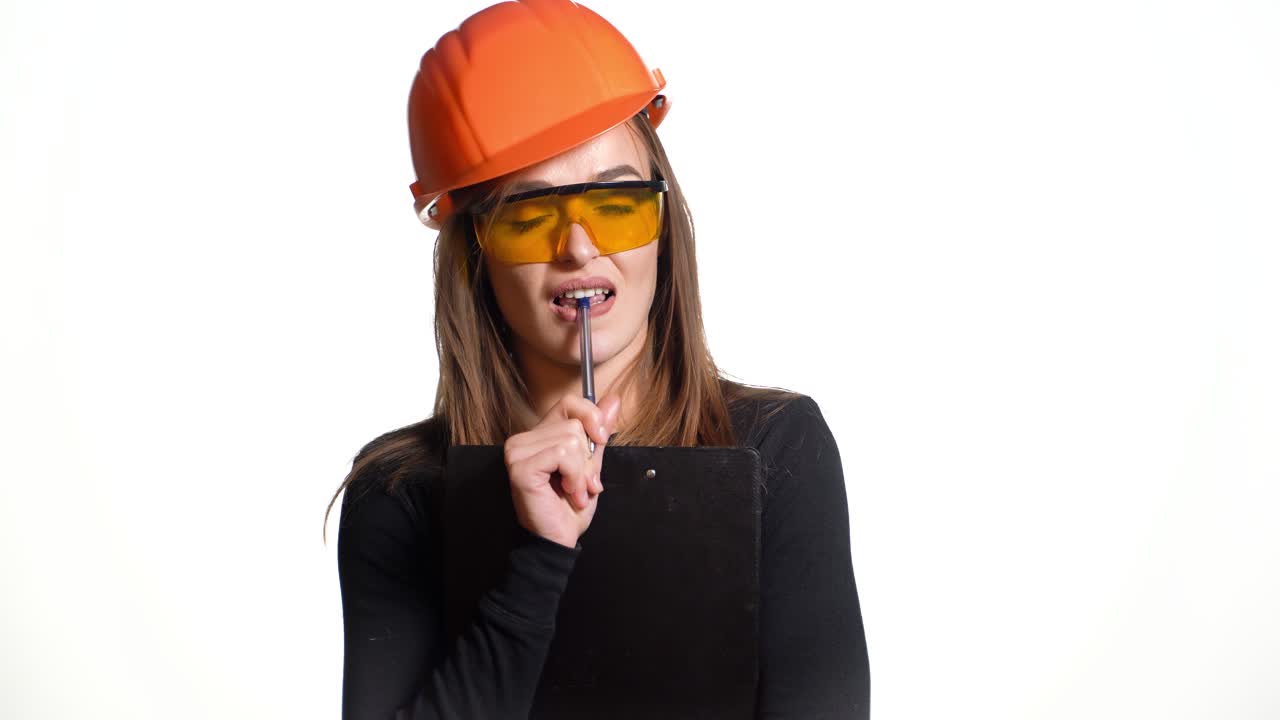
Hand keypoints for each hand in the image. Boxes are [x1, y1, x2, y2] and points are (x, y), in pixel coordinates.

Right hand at [503, 392, 621, 548]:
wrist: (558, 539)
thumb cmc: (570, 507)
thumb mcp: (591, 464)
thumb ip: (598, 433)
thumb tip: (613, 401)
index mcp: (540, 436)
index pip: (569, 403)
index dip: (591, 417)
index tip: (600, 440)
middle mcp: (524, 439)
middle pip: (575, 425)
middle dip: (588, 460)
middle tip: (582, 484)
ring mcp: (518, 452)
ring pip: (571, 439)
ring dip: (582, 472)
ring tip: (575, 491)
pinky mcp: (521, 467)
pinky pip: (562, 455)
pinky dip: (574, 476)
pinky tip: (568, 492)